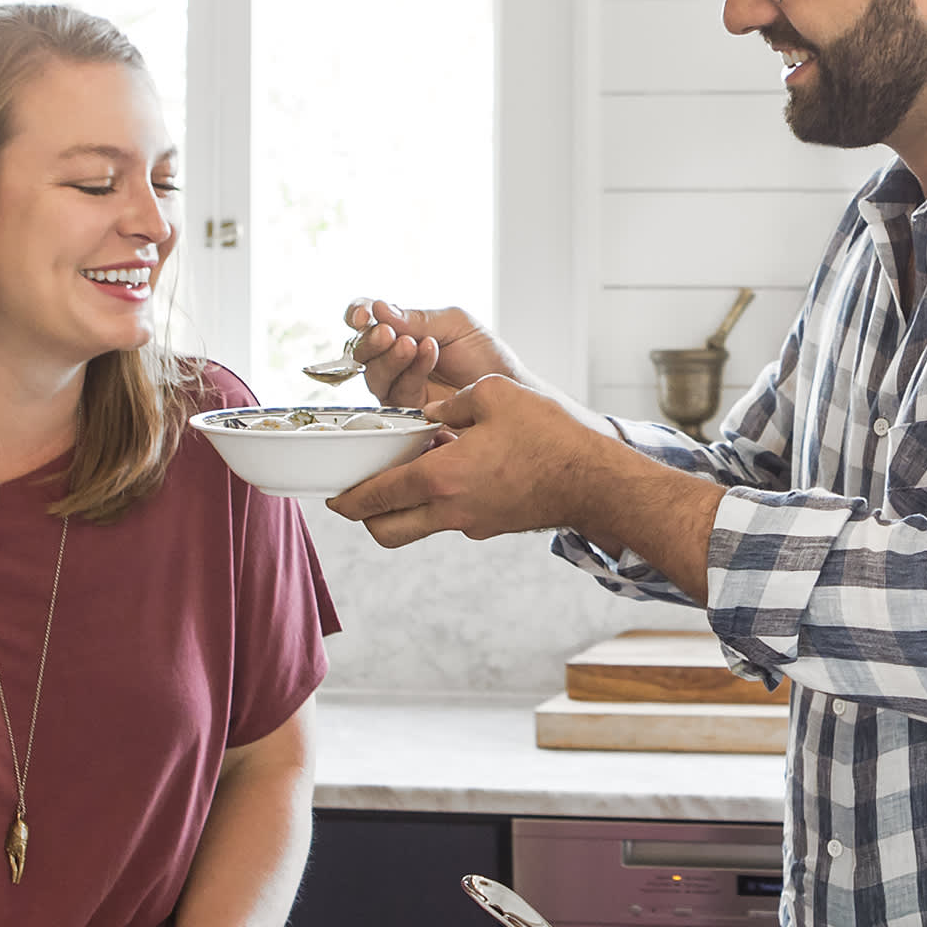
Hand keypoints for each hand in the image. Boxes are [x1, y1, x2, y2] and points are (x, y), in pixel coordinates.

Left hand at [325, 376, 614, 546]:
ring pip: (416, 530)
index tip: (332, 494)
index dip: (346, 497)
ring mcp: (471, 523)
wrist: (594, 480)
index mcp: (440, 477)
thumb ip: (450, 402)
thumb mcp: (493, 395)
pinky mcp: (491, 525)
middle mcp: (449, 510)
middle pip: (385, 531)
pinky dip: (438, 503)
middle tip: (357, 495)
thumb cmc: (549, 435)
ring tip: (406, 476)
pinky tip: (451, 471)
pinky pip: (450, 519)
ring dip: (401, 511)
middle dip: (364, 518)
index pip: (375, 496)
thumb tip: (429, 411)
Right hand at [345, 298, 527, 408]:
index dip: (358, 314)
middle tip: (387, 333)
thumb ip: (418, 319)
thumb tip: (380, 309)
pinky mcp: (406, 410)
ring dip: (391, 357)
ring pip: (374, 373)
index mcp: (402, 329)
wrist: (509, 390)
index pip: (368, 317)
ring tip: (412, 345)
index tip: (363, 315)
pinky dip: (411, 370)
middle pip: (362, 349)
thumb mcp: (455, 324)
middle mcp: (395, 356)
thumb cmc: (484, 355)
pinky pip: (397, 391)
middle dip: (372, 340)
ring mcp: (398, 384)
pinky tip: (428, 354)